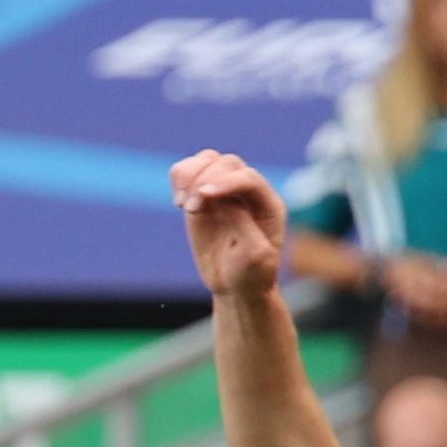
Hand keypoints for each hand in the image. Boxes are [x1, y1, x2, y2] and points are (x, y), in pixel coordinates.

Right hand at [173, 149, 288, 301]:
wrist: (236, 287)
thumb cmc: (250, 275)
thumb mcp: (256, 259)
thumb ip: (244, 227)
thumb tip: (224, 204)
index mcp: (268, 204)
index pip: (248, 178)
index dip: (225, 181)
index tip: (204, 195)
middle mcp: (248, 191)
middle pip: (227, 164)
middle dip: (205, 180)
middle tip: (189, 209)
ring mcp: (225, 190)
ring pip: (207, 160)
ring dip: (189, 174)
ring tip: (181, 204)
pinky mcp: (202, 195)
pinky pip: (189, 171)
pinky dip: (179, 177)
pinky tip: (178, 201)